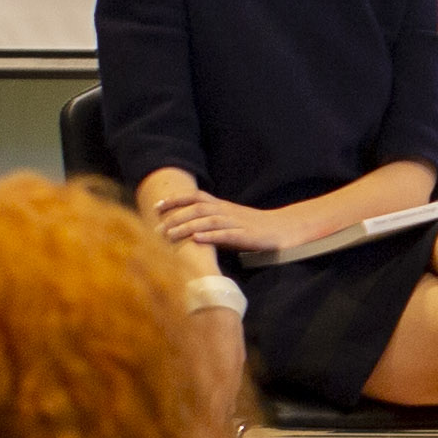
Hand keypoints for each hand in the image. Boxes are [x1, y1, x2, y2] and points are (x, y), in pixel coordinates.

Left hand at [149, 193, 302, 253]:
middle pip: (197, 208)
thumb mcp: (227, 219)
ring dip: (187, 227)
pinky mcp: (245, 235)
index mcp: (221, 205)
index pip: (194, 197)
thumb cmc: (251, 226)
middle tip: (158, 228)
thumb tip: (183, 225)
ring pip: (208, 221)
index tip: (156, 207)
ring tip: (170, 235)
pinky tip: (197, 240)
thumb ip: (208, 219)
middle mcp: (226, 210)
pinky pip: (226, 235)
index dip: (175, 199)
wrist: (281, 229)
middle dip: (176, 216)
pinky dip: (210, 236)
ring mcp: (236, 222)